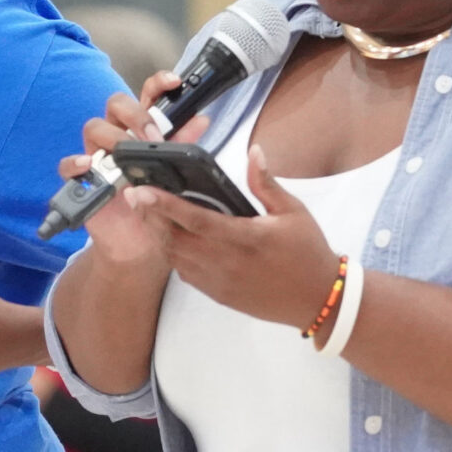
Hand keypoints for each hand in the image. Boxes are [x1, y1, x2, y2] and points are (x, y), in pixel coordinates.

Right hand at [62, 71, 203, 271]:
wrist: (141, 246)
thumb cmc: (156, 206)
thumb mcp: (174, 177)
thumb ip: (182, 148)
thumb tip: (200, 121)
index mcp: (142, 132)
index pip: (146, 97)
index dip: (158, 83)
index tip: (175, 82)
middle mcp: (118, 137)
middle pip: (116, 104)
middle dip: (135, 113)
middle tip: (153, 136)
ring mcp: (98, 157)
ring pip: (93, 127)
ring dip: (114, 136)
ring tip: (129, 155)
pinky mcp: (82, 180)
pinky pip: (69, 165)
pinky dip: (77, 162)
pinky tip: (91, 166)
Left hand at [145, 147, 340, 331]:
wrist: (317, 300)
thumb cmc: (307, 252)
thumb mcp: (293, 212)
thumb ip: (266, 183)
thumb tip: (253, 151)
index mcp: (244, 237)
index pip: (194, 219)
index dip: (163, 204)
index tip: (140, 191)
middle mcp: (225, 262)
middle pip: (174, 239)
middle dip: (150, 217)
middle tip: (134, 196)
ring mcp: (219, 282)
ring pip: (175, 258)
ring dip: (159, 236)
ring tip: (148, 215)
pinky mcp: (218, 295)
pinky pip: (186, 274)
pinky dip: (175, 256)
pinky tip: (174, 240)